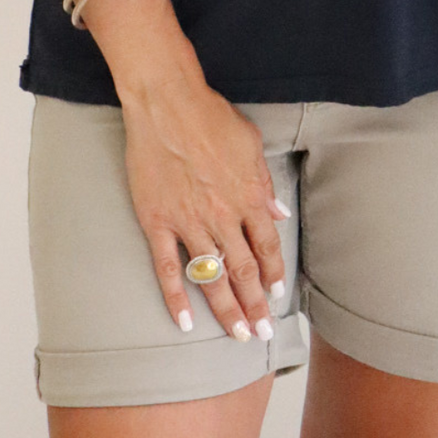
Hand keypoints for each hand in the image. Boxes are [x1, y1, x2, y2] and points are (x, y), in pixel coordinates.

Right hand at [121, 73, 288, 340]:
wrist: (166, 102)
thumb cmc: (210, 116)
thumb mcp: (251, 143)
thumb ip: (265, 182)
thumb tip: (279, 212)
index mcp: (248, 196)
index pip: (267, 247)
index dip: (273, 275)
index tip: (276, 297)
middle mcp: (222, 216)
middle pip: (244, 271)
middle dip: (255, 306)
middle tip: (262, 335)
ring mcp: (188, 222)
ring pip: (212, 277)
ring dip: (227, 310)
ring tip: (238, 336)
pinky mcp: (157, 222)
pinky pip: (168, 268)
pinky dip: (176, 298)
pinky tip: (184, 322)